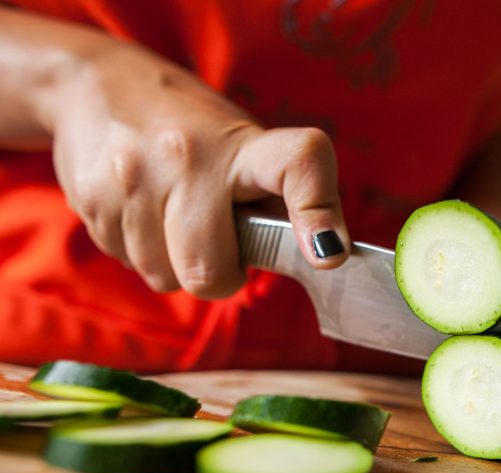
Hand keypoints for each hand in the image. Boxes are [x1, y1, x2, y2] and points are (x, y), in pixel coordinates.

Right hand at [50, 42, 349, 297]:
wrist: (97, 87)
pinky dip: (143, 252)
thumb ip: (279, 202)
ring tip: (176, 218)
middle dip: (220, 273)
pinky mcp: (91, 198)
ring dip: (177, 265)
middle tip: (222, 241)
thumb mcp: (247, 150)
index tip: (329, 254)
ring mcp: (133, 179)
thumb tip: (320, 257)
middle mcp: (186, 157)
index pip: (297, 166)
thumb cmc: (196, 134)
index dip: (318, 213)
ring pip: (166, 278)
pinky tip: (144, 213)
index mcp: (245, 145)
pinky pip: (130, 264)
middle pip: (209, 271)